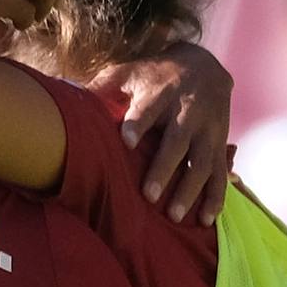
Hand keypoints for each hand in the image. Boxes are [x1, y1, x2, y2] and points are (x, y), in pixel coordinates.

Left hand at [97, 41, 233, 224]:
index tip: (126, 141)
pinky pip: (221, 173)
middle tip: (148, 196)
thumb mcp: (129, 73)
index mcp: (161, 94)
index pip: (148, 109)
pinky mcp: (220, 144)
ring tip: (174, 216)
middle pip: (177, 142)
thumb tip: (65, 94)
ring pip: (202, 162)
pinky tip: (207, 219)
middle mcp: (187, 112)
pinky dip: (216, 197)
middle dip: (164, 169)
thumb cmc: (155, 76)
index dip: (138, 125)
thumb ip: (102, 86)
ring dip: (190, 190)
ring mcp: (208, 130)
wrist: (205, 67)